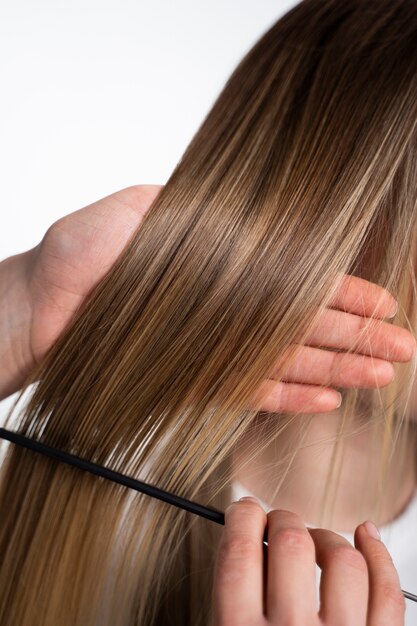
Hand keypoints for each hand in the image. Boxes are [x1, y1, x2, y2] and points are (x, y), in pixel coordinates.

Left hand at [1, 186, 414, 405]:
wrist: (40, 306)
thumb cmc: (79, 253)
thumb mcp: (142, 207)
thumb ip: (200, 211)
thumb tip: (252, 215)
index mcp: (226, 264)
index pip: (296, 278)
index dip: (343, 292)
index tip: (384, 302)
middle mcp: (227, 308)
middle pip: (305, 324)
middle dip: (358, 337)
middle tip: (403, 349)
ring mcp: (216, 347)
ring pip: (290, 360)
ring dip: (338, 369)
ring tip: (382, 376)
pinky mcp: (198, 379)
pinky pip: (253, 391)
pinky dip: (291, 396)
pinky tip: (328, 399)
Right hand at [212, 498, 404, 625]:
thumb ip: (231, 599)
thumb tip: (242, 537)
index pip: (240, 551)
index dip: (242, 516)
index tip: (245, 509)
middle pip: (291, 543)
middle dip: (283, 519)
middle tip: (279, 523)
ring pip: (344, 559)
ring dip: (327, 538)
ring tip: (317, 541)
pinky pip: (388, 591)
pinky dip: (378, 554)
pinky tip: (364, 536)